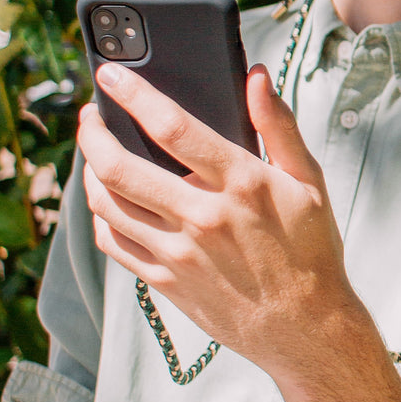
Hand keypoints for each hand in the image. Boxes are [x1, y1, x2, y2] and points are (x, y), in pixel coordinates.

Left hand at [78, 62, 364, 380]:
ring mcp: (179, 253)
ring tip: (95, 154)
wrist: (307, 328)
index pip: (172, 127)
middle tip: (91, 114)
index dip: (133, 93)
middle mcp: (203, 217)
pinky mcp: (166, 281)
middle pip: (119, 167)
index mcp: (241, 184)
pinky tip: (109, 201)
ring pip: (106, 205)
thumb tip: (258, 77)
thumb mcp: (309, 181)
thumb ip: (280, 126)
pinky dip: (101, 216)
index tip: (110, 74)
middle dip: (93, 132)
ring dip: (89, 172)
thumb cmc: (311, 250)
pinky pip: (113, 244)